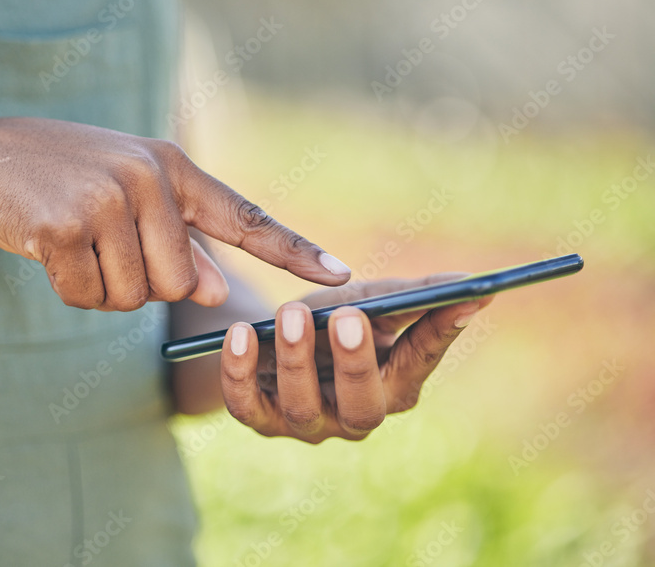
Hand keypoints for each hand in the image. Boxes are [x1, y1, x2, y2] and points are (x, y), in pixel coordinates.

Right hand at [0, 118, 351, 310]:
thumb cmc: (63, 181)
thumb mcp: (129, 200)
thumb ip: (178, 242)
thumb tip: (215, 291)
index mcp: (173, 167)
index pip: (244, 215)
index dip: (293, 249)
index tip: (342, 277)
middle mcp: (149, 177)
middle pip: (180, 282)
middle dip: (142, 284)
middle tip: (102, 246)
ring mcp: (107, 198)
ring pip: (134, 296)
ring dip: (102, 287)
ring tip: (73, 241)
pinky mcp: (65, 225)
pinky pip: (88, 297)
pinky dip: (68, 289)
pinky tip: (47, 248)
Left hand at [220, 275, 493, 442]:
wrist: (269, 340)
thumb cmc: (331, 319)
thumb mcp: (370, 302)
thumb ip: (414, 298)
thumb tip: (474, 290)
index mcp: (393, 386)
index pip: (420, 362)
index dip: (439, 333)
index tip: (458, 299)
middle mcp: (353, 416)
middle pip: (362, 405)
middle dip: (355, 362)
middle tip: (348, 317)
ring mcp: (306, 423)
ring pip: (302, 406)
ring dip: (296, 358)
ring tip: (291, 312)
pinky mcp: (259, 420)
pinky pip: (247, 406)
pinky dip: (239, 371)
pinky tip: (239, 333)